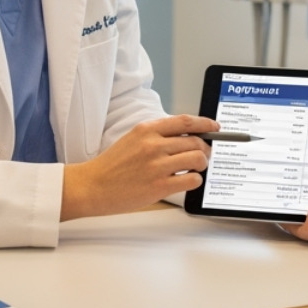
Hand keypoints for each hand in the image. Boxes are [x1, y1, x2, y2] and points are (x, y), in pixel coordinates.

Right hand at [61, 114, 216, 219]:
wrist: (92, 186)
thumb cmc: (112, 166)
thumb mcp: (132, 139)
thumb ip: (157, 136)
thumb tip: (186, 137)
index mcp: (146, 130)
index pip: (185, 122)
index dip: (205, 123)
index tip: (215, 127)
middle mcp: (153, 145)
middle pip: (196, 141)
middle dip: (205, 149)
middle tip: (204, 155)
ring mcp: (157, 165)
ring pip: (197, 159)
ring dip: (202, 164)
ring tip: (196, 169)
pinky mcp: (159, 186)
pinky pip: (192, 179)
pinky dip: (195, 180)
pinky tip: (187, 181)